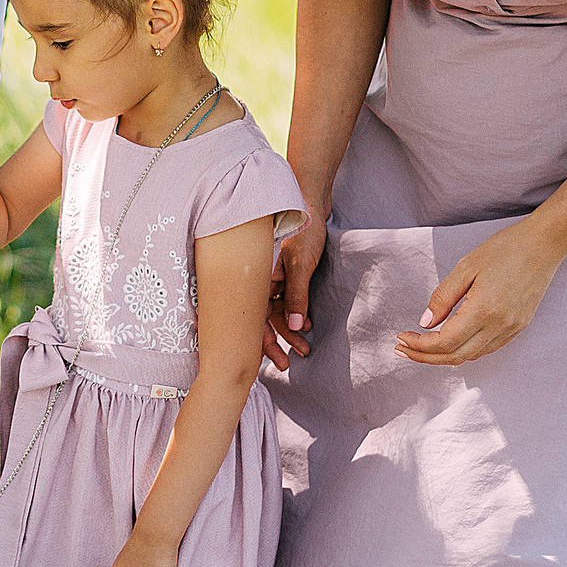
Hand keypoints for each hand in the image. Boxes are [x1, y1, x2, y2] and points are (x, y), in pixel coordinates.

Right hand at [264, 199, 326, 368]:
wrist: (310, 202)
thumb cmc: (304, 230)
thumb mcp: (302, 265)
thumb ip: (296, 296)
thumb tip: (293, 327)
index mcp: (258, 279)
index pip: (255, 319)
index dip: (264, 342)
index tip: (277, 361)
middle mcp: (260, 280)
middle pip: (262, 319)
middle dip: (276, 343)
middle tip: (289, 364)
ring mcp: (271, 278)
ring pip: (274, 312)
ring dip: (288, 331)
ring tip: (304, 348)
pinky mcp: (282, 274)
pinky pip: (282, 301)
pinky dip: (292, 316)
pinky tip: (304, 326)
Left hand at [396, 220, 566, 364]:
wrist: (544, 244)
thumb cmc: (505, 249)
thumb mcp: (466, 267)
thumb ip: (443, 297)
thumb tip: (425, 323)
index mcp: (484, 310)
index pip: (444, 342)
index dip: (419, 345)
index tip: (402, 338)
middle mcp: (499, 326)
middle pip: (456, 356)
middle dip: (425, 356)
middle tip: (402, 349)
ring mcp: (512, 328)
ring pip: (472, 356)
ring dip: (444, 356)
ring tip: (422, 347)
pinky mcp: (519, 326)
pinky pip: (488, 348)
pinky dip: (466, 350)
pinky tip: (451, 341)